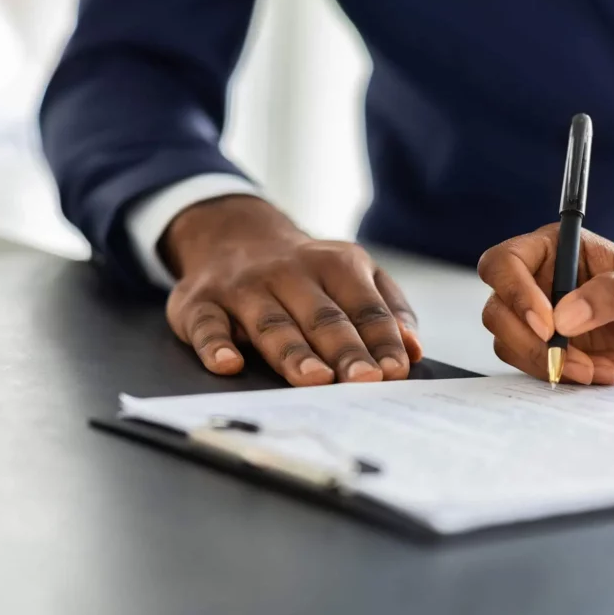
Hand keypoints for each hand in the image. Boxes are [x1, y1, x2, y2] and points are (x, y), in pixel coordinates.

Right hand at [162, 196, 421, 385]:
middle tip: (363, 380)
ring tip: (314, 379)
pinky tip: (229, 365)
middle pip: (322, 317)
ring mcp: (243, 287)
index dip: (382, 339)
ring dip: (293, 352)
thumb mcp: (354, 274)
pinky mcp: (200, 303)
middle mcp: (289, 272)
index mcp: (336, 264)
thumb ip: (388, 308)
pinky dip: (215, 345)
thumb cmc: (306, 272)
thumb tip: (413, 348)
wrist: (231, 234)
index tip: (396, 370)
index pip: (365, 307)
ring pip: (272, 323)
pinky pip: (207, 325)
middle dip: (344, 350)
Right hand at [477, 224, 613, 384]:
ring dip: (555, 363)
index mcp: (555, 248)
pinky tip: (605, 370)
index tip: (548, 325)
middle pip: (498, 310)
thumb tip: (563, 318)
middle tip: (576, 361)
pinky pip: (533, 365)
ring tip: (604, 368)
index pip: (504, 263)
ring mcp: (539, 316)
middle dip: (533, 343)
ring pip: (511, 343)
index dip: (514, 293)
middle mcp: (538, 280)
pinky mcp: (547, 347)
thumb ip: (608, 295)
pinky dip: (565, 374)